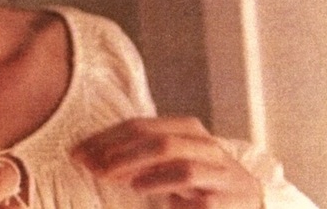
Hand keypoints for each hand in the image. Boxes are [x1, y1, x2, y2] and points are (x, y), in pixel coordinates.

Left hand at [72, 117, 262, 208]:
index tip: (76, 152)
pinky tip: (148, 192)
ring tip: (116, 178)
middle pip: (156, 139)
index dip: (104, 138)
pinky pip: (198, 190)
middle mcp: (206, 144)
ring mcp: (221, 170)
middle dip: (117, 152)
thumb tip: (88, 155)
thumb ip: (138, 155)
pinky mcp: (230, 198)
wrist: (250, 205)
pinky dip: (168, 188)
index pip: (139, 126)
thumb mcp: (170, 163)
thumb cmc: (201, 183)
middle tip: (89, 166)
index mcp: (187, 129)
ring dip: (141, 168)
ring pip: (177, 159)